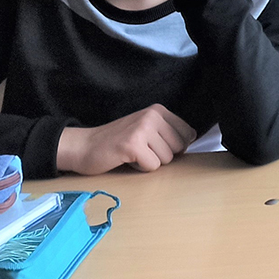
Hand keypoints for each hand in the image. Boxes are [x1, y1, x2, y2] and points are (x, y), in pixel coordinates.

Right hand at [56, 104, 195, 174]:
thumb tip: (192, 140)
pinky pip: (152, 166)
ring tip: (132, 153)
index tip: (154, 144)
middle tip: (140, 149)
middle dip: (162, 156)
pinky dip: (140, 168)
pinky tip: (127, 158)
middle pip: (179, 148)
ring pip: (166, 159)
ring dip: (149, 162)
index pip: (188, 134)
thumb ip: (168, 132)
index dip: (173, 146)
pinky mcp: (133, 144)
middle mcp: (152, 115)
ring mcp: (142, 128)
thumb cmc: (118, 142)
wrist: (85, 146)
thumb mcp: (146, 129)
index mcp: (158, 110)